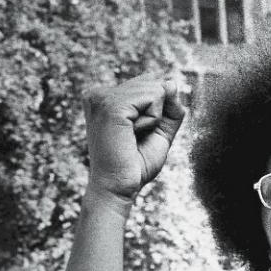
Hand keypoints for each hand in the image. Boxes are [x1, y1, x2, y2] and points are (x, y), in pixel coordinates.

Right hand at [82, 75, 184, 201]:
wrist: (118, 187)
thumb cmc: (136, 164)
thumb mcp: (160, 130)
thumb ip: (170, 107)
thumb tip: (171, 82)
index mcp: (104, 97)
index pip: (149, 84)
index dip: (156, 111)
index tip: (136, 134)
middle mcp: (99, 93)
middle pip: (154, 84)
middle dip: (157, 113)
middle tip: (135, 137)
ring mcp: (102, 97)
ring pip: (156, 89)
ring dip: (155, 118)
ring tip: (133, 136)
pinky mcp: (111, 105)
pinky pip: (153, 97)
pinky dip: (153, 120)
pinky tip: (133, 134)